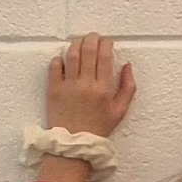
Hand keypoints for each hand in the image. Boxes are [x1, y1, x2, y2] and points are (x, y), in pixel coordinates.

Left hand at [38, 35, 135, 181]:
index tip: (107, 41)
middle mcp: (86, 84)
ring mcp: (68, 86)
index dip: (106, 44)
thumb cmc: (99, 128)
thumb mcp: (121, 111)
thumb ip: (128, 87)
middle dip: (92, 39)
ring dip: (76, 44)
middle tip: (93, 37)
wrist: (74, 145)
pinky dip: (59, 58)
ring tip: (80, 42)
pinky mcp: (54, 89)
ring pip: (71, 55)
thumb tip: (127, 65)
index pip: (104, 57)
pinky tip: (64, 59)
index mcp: (104, 89)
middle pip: (88, 51)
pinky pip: (54, 66)